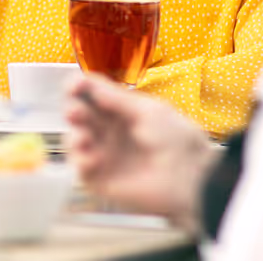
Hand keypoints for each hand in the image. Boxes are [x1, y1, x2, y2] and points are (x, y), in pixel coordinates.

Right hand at [64, 74, 217, 228]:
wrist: (189, 180)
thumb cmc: (177, 141)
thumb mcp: (148, 111)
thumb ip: (116, 98)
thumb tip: (89, 83)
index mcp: (123, 111)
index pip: (93, 94)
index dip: (80, 87)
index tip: (75, 85)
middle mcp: (111, 131)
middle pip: (79, 114)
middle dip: (73, 109)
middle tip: (76, 112)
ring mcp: (104, 155)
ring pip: (75, 139)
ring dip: (74, 134)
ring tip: (83, 137)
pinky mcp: (100, 179)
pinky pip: (79, 167)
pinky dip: (80, 160)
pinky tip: (92, 158)